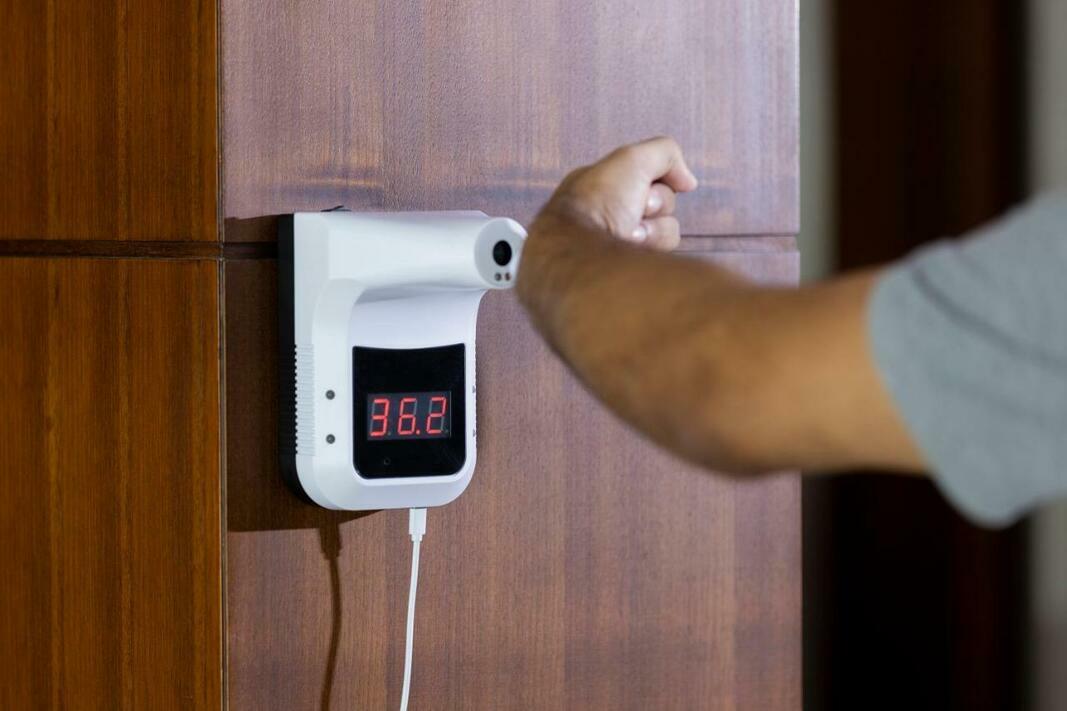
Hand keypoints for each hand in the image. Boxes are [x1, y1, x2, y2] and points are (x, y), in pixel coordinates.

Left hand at [533, 136, 698, 250]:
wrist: (582, 252)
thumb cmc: (598, 202)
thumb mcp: (631, 159)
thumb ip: (665, 154)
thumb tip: (688, 182)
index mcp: (603, 186)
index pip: (647, 173)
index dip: (653, 176)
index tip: (644, 182)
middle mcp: (613, 214)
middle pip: (662, 200)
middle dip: (656, 202)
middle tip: (635, 208)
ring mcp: (623, 243)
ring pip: (667, 227)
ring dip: (655, 226)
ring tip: (630, 233)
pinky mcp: (636, 267)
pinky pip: (665, 250)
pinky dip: (654, 244)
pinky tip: (632, 248)